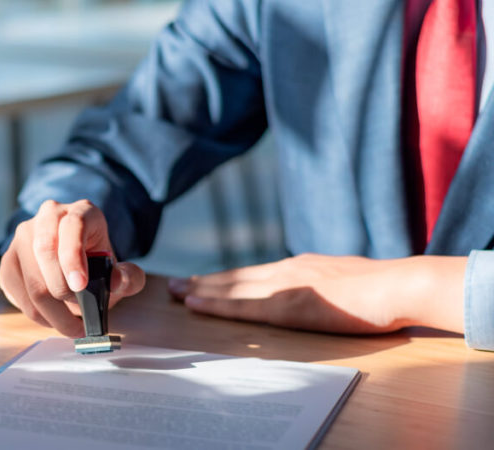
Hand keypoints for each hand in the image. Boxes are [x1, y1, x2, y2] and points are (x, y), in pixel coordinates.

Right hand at [0, 199, 145, 336]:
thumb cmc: (97, 266)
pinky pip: (16, 292)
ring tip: (69, 324)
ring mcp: (23, 237)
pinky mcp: (8, 260)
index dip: (73, 256)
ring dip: (51, 311)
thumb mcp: (119, 271)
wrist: (73, 264)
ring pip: (30, 280)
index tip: (80, 285)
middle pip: (45, 252)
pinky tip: (51, 317)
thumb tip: (118, 280)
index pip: (71, 226)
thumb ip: (130, 277)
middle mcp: (47, 217)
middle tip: (80, 315)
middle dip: (62, 291)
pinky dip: (35, 313)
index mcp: (80, 212)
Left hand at [167, 253, 465, 333]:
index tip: (205, 280)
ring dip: (200, 291)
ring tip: (175, 293)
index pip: (256, 273)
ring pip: (231, 288)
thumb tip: (324, 291)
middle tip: (176, 285)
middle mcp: (287, 271)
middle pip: (236, 277)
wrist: (397, 286)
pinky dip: (214, 305)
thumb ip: (328, 284)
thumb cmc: (384, 288)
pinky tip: (194, 305)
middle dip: (205, 282)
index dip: (228, 278)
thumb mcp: (348, 279)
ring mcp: (284, 286)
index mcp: (302, 266)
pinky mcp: (286, 306)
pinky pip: (241, 307)